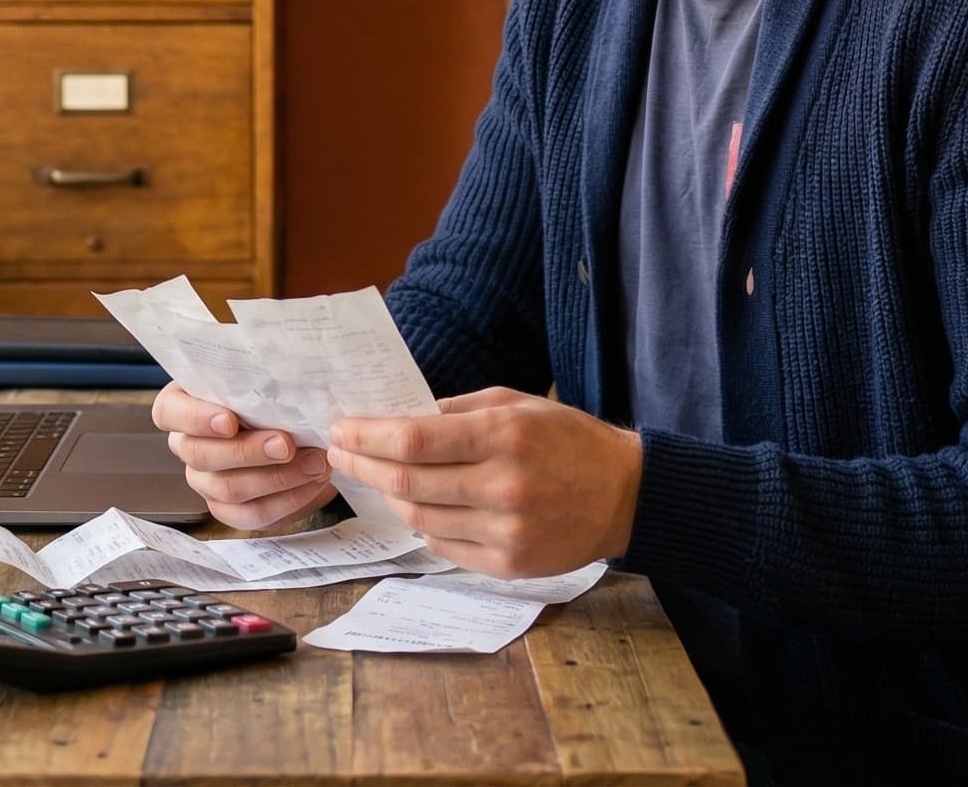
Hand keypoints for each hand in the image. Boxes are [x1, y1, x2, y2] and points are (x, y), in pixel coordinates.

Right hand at [151, 382, 336, 531]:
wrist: (300, 428)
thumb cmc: (274, 391)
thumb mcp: (264, 373)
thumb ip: (261, 370)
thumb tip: (280, 365)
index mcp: (184, 405)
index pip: (169, 412)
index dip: (195, 419)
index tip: (231, 420)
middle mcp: (188, 445)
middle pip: (201, 455)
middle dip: (247, 451)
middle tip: (287, 444)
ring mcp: (205, 481)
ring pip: (227, 489)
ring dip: (275, 478)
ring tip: (314, 463)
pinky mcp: (229, 508)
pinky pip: (250, 514)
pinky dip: (285, 501)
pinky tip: (312, 483)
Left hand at [327, 386, 641, 578]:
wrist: (625, 495)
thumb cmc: (569, 441)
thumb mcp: (518, 404)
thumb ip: (458, 411)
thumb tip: (400, 418)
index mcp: (504, 436)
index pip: (413, 440)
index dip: (367, 436)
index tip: (342, 428)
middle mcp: (503, 486)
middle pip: (407, 481)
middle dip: (362, 465)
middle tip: (341, 453)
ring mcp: (505, 531)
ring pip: (419, 517)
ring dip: (388, 495)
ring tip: (375, 476)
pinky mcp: (508, 564)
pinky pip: (443, 546)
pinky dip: (422, 524)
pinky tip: (416, 505)